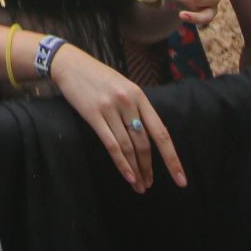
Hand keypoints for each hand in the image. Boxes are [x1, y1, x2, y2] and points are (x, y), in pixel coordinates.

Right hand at [46, 45, 182, 192]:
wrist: (70, 64)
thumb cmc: (98, 77)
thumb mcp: (124, 86)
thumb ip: (137, 108)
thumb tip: (149, 136)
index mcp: (139, 95)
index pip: (160, 132)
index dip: (172, 157)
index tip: (180, 177)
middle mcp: (127, 102)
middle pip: (144, 143)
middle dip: (149, 168)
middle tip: (150, 185)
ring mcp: (110, 108)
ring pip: (128, 147)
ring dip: (136, 170)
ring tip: (140, 186)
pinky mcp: (93, 115)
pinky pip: (111, 144)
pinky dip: (121, 163)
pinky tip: (128, 177)